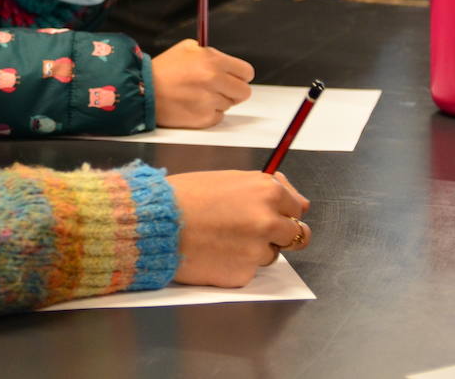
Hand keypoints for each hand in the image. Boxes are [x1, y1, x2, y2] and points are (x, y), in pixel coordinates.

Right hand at [151, 39, 254, 127]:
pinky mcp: (203, 119)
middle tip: (221, 88)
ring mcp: (209, 101)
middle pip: (244, 91)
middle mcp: (214, 81)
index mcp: (213, 61)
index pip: (247, 72)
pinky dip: (209, 113)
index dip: (241, 75)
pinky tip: (194, 105)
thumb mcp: (187, 48)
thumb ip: (211, 53)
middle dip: (234, 89)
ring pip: (230, 104)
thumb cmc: (163, 69)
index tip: (235, 77)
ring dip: (219, 101)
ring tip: (199, 95)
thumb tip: (228, 63)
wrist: (142, 90)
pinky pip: (218, 117)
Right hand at [166, 170, 310, 286]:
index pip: (298, 207)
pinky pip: (249, 271)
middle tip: (255, 232)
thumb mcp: (229, 179)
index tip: (273, 214)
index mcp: (267, 191)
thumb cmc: (185, 196)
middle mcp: (268, 220)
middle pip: (298, 235)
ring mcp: (258, 250)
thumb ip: (265, 189)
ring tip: (223, 239)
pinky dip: (236, 265)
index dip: (285, 211)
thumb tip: (297, 200)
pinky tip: (214, 253)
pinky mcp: (244, 274)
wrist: (155, 223)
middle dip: (281, 234)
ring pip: (271, 255)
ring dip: (255, 250)